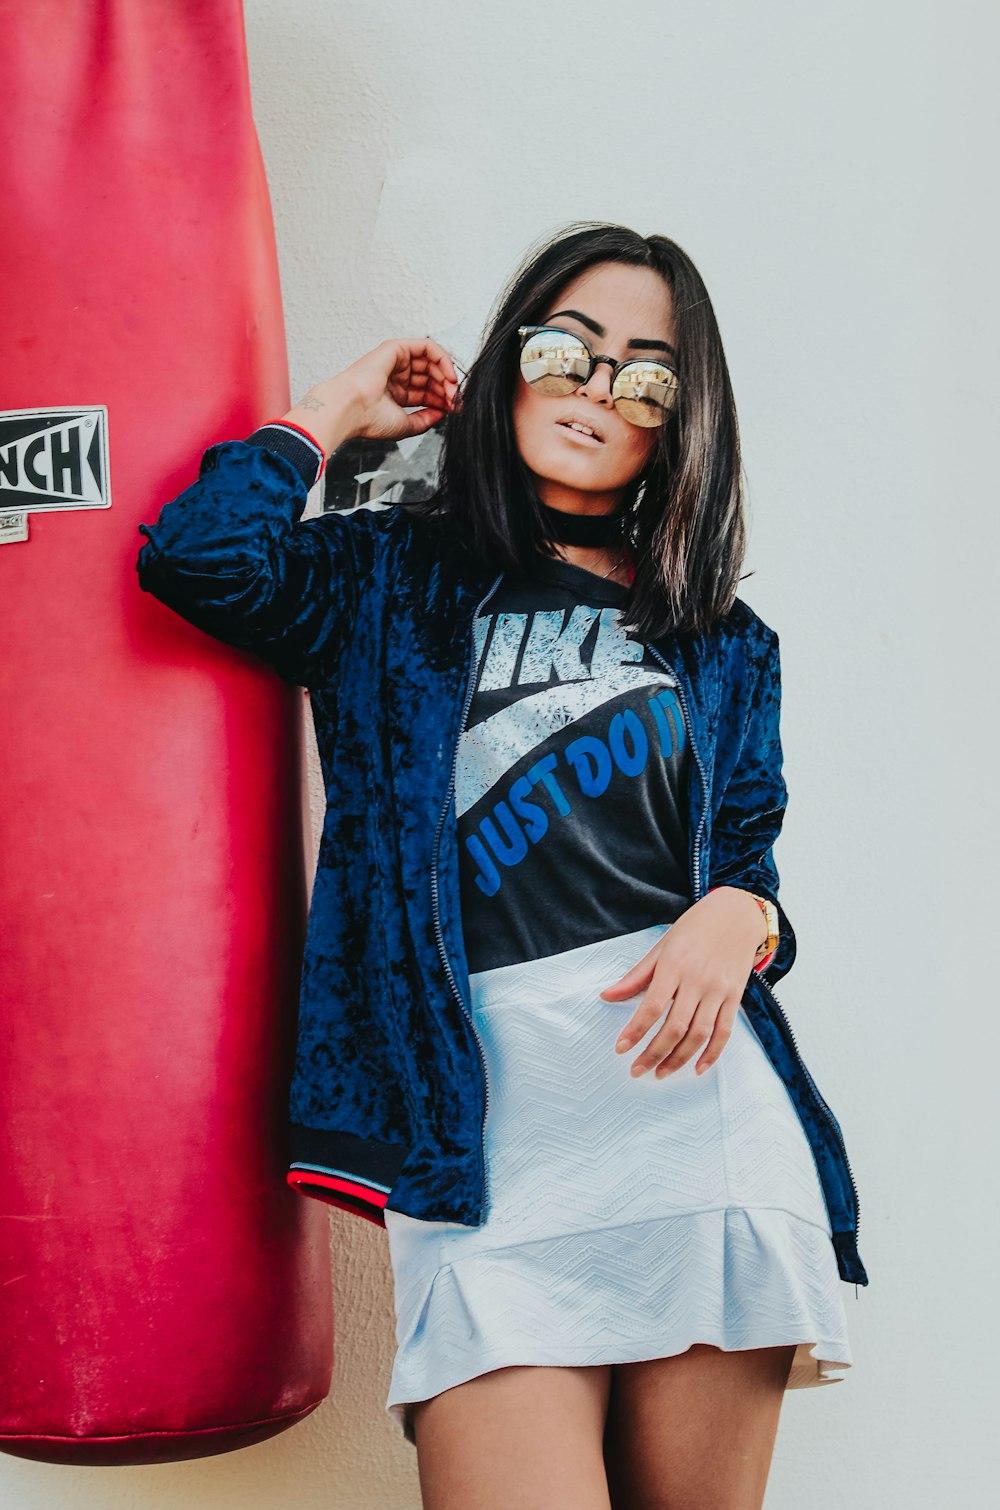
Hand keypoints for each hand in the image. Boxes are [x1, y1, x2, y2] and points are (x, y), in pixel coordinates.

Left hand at [599, 889, 766, 1078]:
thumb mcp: (662, 946)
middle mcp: (697, 981)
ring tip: (661, 1073)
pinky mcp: (735, 997)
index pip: (652, 1006)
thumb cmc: (694, 929)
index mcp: (674, 966)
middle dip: (654, 1053)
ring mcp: (718, 990)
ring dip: (679, 1059)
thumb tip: (607, 996)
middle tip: (637, 1070)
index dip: (635, 1031)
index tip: (621, 1049)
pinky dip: (712, 1054)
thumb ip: (636, 976)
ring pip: (699, 1034)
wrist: (736, 915)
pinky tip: (697, 1068)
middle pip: (675, 1027)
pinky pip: (724, 1032)